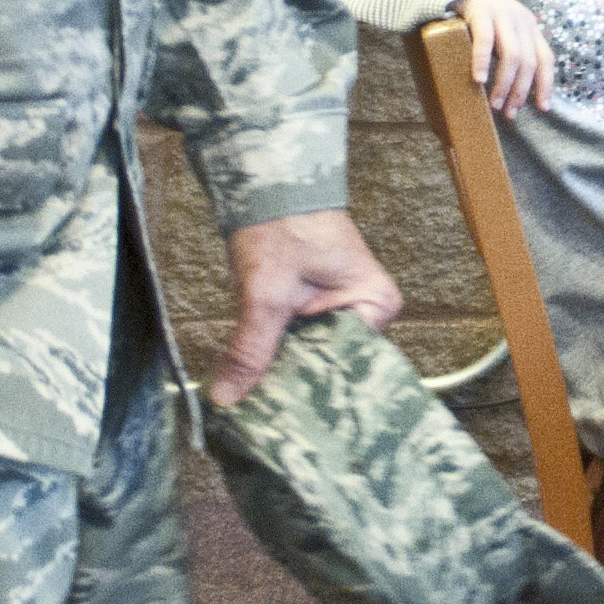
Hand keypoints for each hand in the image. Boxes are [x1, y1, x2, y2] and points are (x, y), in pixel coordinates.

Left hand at [211, 210, 403, 407]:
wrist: (268, 187)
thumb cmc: (282, 227)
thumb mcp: (265, 293)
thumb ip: (251, 348)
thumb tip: (227, 398)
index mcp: (377, 305)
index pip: (349, 364)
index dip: (312, 389)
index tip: (281, 417)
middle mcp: (368, 311)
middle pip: (331, 364)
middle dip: (296, 384)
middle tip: (261, 414)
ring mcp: (344, 309)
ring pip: (313, 355)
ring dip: (284, 370)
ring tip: (255, 402)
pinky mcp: (319, 306)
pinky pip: (302, 342)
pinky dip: (279, 355)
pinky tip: (255, 378)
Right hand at [453, 0, 553, 118]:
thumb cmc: (487, 20)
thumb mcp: (508, 34)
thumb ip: (515, 54)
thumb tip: (515, 93)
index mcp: (532, 28)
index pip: (546, 59)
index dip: (547, 84)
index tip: (543, 107)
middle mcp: (522, 21)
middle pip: (529, 61)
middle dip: (521, 91)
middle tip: (510, 113)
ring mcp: (503, 15)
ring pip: (512, 54)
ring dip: (505, 83)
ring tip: (495, 104)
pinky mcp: (481, 12)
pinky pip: (485, 40)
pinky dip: (482, 62)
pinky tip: (479, 79)